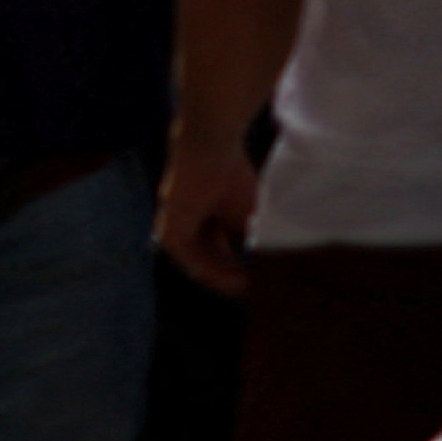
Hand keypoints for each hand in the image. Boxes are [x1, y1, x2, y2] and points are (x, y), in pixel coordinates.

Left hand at [154, 125, 261, 293]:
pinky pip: (191, 260)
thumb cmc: (231, 173)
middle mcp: (184, 227)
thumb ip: (251, 242)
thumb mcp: (247, 216)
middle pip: (209, 263)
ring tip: (250, 289)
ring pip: (199, 265)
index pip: (218, 256)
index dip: (240, 271)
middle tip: (259, 294)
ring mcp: (173, 228)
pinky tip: (237, 280)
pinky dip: (215, 271)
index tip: (262, 285)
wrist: (211, 146)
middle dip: (233, 279)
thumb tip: (271, 271)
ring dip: (225, 279)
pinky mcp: (170, 228)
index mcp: (201, 222)